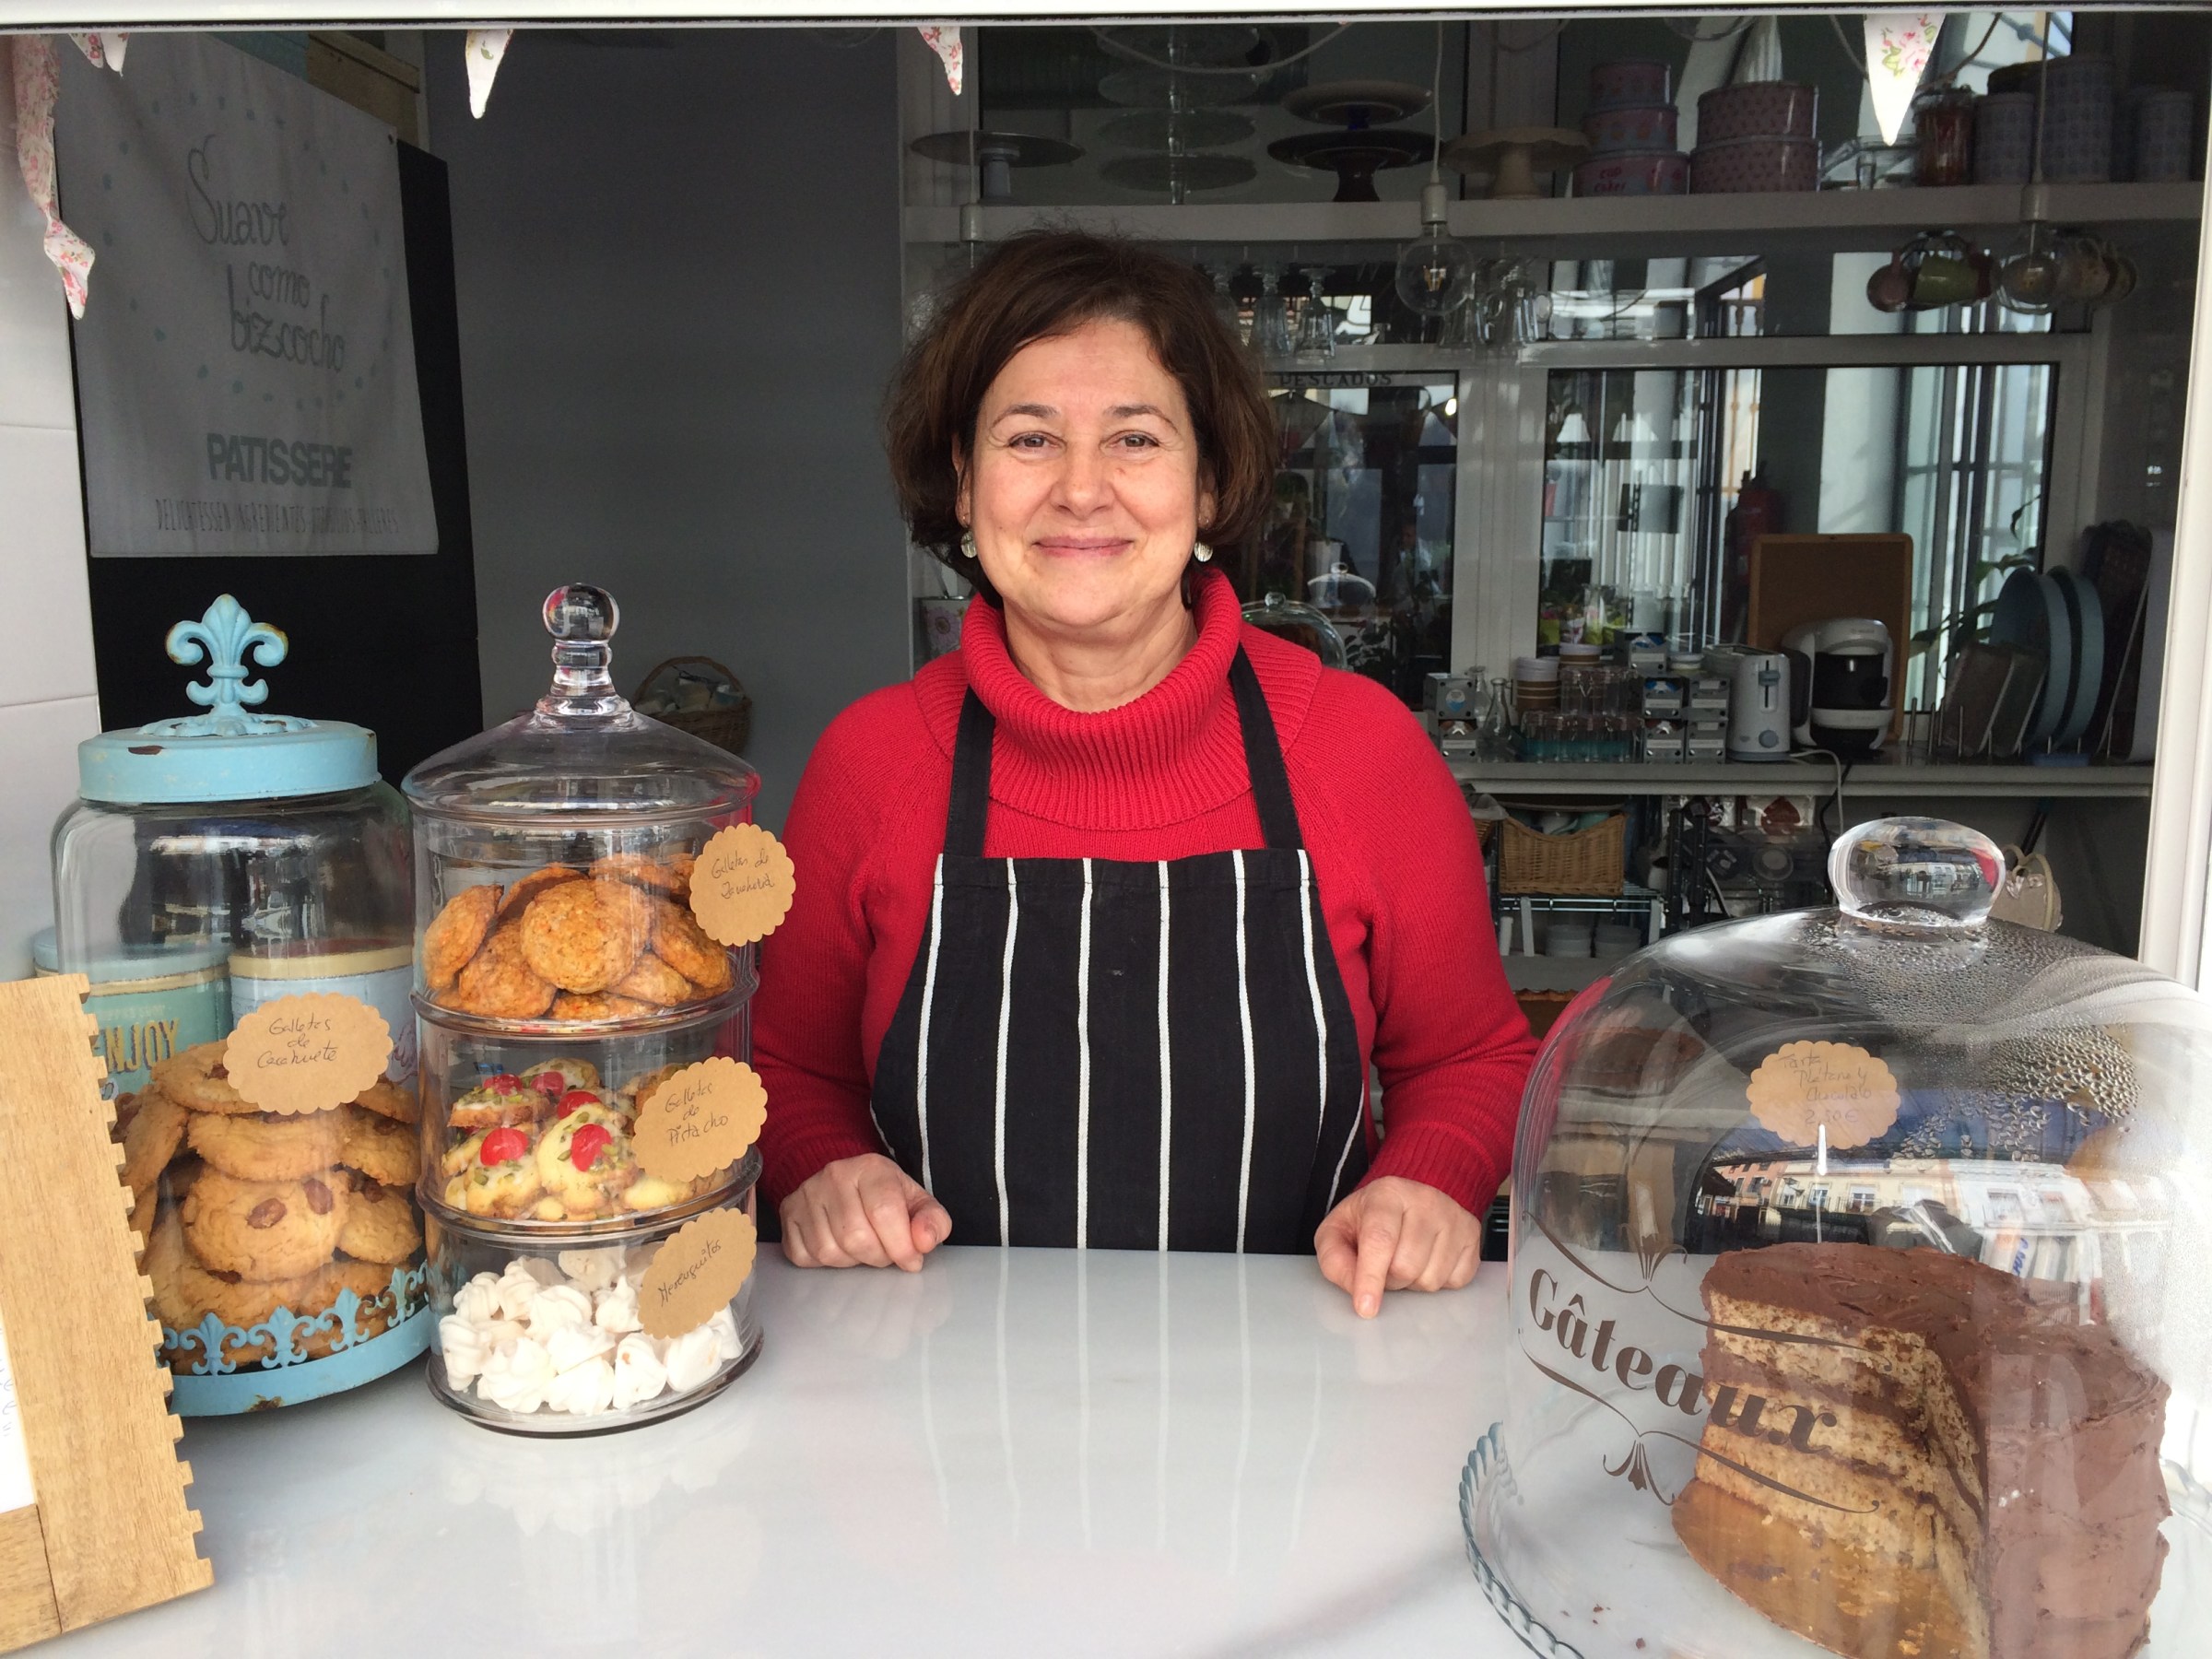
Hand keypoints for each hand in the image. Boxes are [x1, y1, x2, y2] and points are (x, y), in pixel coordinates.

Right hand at [780, 1154, 950, 1271]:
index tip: (911, 1260)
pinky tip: (839, 1247)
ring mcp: (805, 1195)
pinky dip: (824, 1263)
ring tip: (863, 1248)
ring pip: (829, 1251)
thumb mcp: (917, 1203)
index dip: (901, 1246)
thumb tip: (924, 1241)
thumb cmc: (886, 1196)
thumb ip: (933, 1221)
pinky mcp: (788, 1215)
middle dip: (878, 1256)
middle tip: (887, 1253)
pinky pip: (805, 1256)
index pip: (884, 1212)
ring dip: (852, 1261)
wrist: (847, 1182)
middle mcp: (833, 1176)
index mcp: (870, 1168)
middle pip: (855, 1237)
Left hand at [1314, 1176, 1481, 1317]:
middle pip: (1406, 1267)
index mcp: (1387, 1194)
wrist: (1410, 1198)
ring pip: (1431, 1279)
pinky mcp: (1472, 1236)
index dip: (1370, 1277)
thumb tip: (1355, 1289)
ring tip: (1406, 1260)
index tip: (1365, 1307)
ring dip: (1413, 1283)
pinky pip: (1455, 1281)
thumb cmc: (1370, 1219)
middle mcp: (1426, 1201)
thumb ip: (1335, 1259)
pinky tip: (1428, 1261)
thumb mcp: (1338, 1231)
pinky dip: (1438, 1281)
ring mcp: (1454, 1218)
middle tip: (1384, 1264)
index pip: (1380, 1240)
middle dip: (1389, 1279)